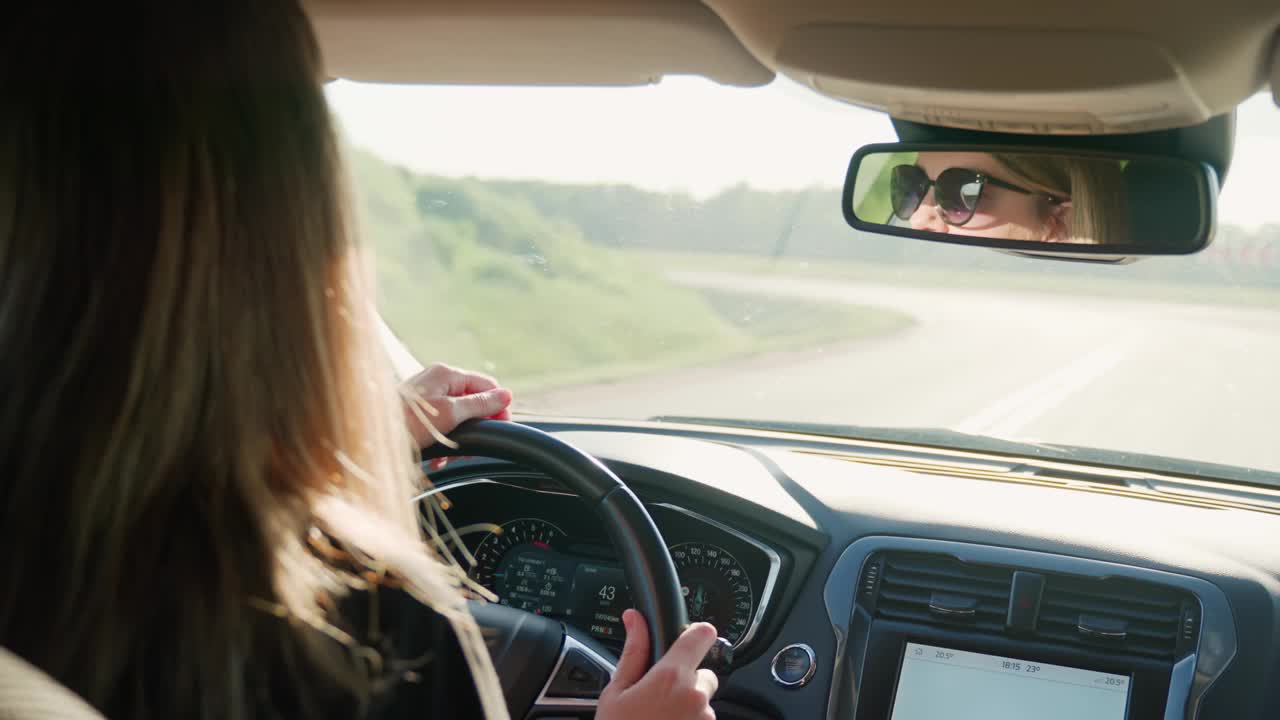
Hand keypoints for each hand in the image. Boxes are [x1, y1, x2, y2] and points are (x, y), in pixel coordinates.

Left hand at [401, 363, 512, 448]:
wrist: (369, 439)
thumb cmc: (406, 422)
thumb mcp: (450, 413)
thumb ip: (480, 404)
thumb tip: (506, 396)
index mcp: (447, 374)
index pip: (487, 385)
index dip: (497, 407)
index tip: (500, 428)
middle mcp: (438, 382)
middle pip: (473, 402)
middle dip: (477, 427)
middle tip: (474, 449)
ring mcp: (428, 397)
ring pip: (459, 418)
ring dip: (461, 439)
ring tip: (453, 457)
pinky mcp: (420, 414)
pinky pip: (443, 426)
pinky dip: (446, 442)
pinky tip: (440, 458)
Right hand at [597, 609, 718, 719]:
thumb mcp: (616, 693)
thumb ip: (633, 652)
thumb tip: (634, 619)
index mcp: (671, 678)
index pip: (701, 635)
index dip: (695, 632)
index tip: (687, 638)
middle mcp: (695, 698)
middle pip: (703, 673)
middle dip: (685, 682)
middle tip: (657, 698)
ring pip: (702, 701)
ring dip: (687, 706)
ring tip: (658, 717)